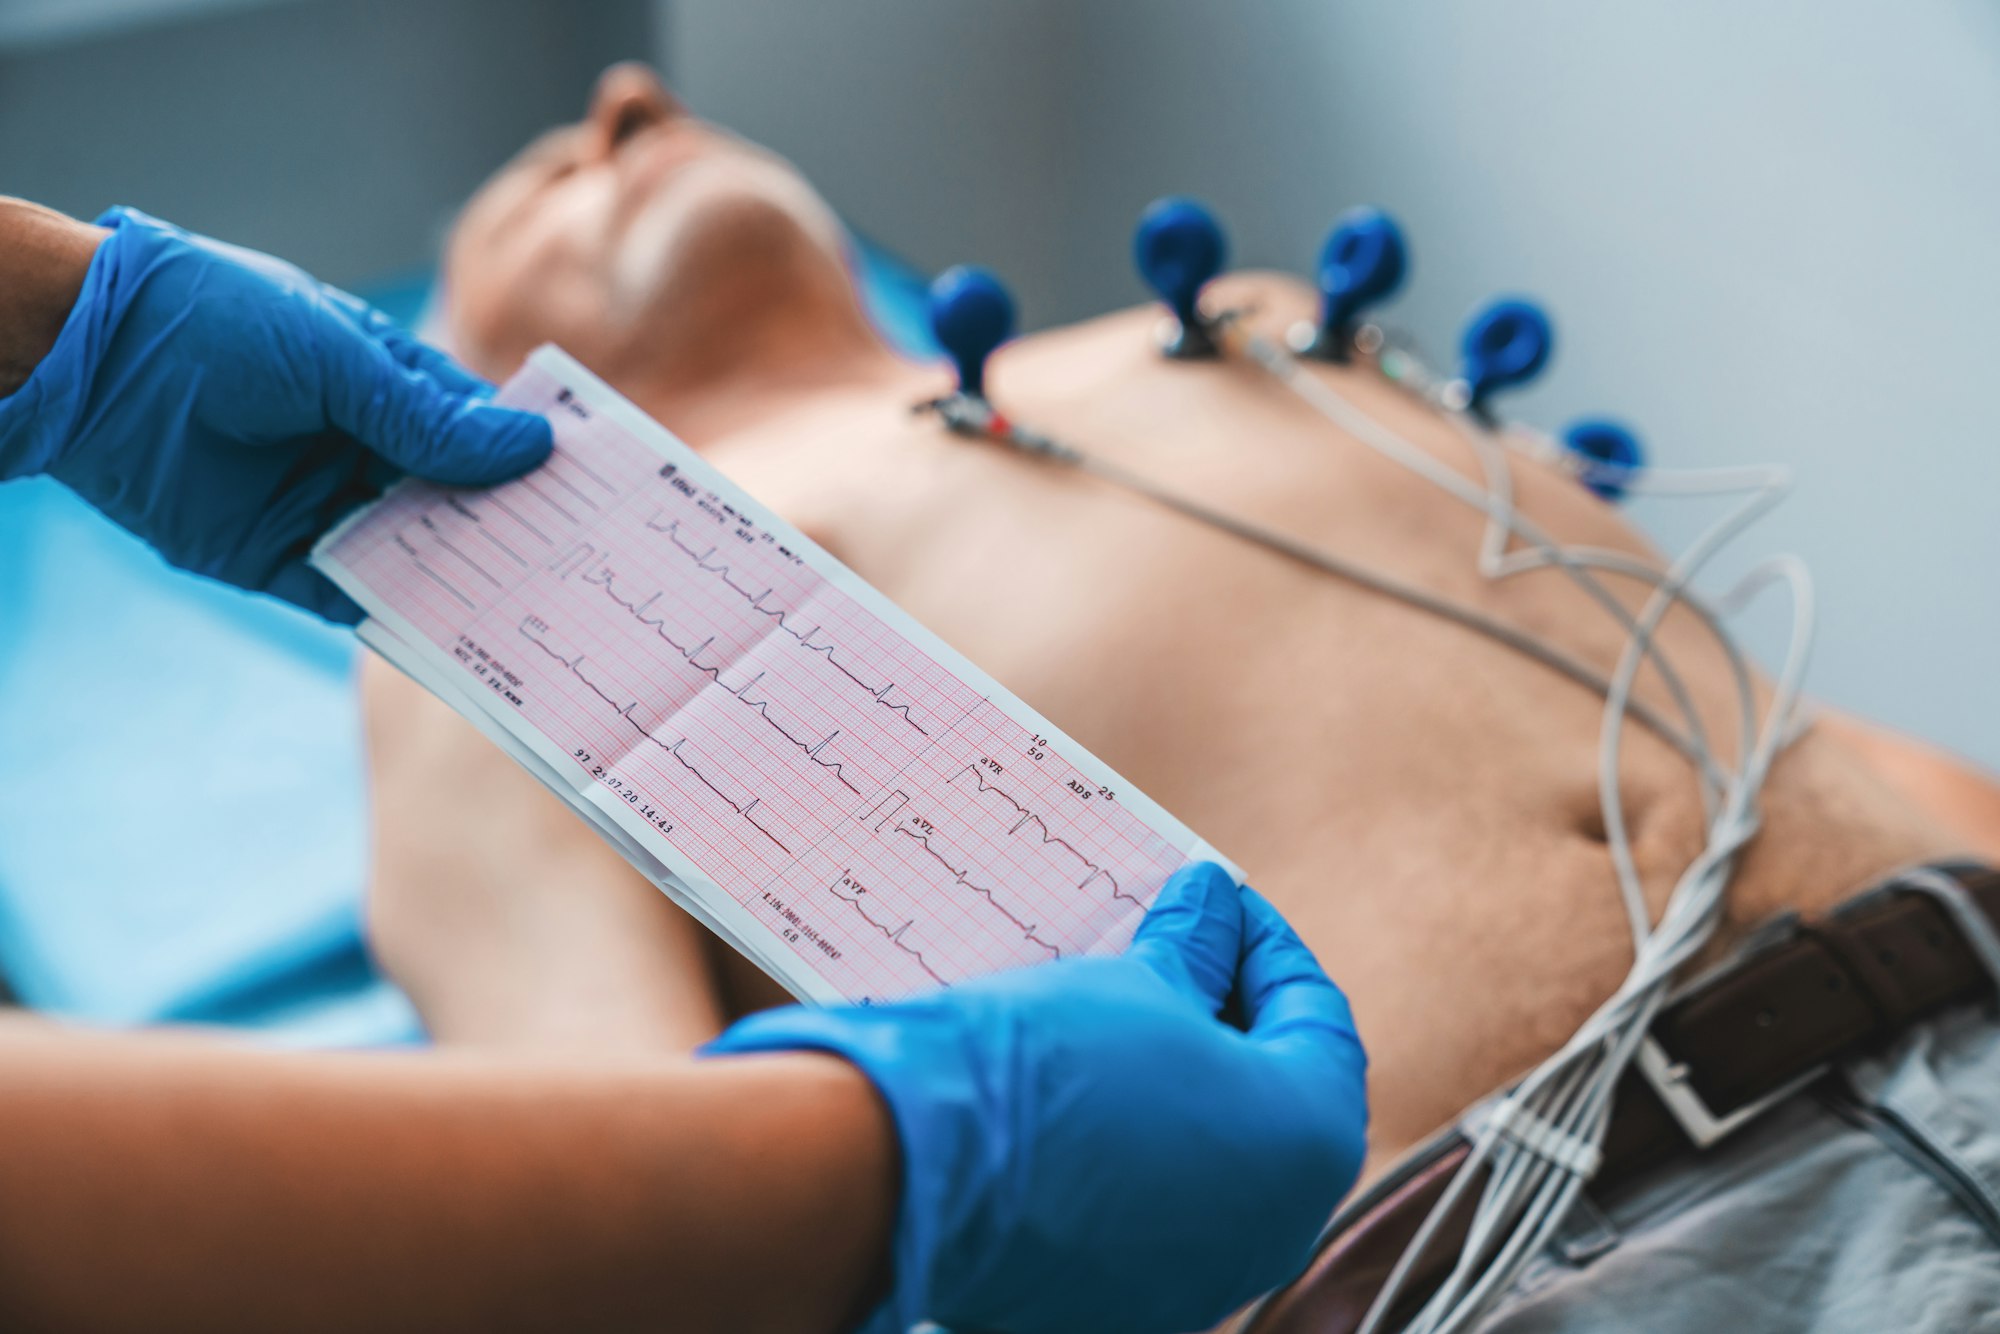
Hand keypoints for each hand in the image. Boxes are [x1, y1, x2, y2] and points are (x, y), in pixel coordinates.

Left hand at [0, 207, 551, 621]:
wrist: (95, 363)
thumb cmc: (219, 324)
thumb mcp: (338, 361)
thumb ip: (428, 420)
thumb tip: (532, 449)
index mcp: (386, 388)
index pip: (477, 431)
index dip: (529, 460)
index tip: (591, 493)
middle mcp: (365, 450)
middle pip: (455, 503)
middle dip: (508, 531)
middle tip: (580, 566)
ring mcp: (326, 508)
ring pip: (416, 556)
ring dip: (467, 582)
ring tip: (536, 611)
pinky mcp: (282, 562)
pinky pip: (355, 600)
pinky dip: (401, 620)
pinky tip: (456, 640)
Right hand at [704, 863, 1367, 1333]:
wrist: (922, 1172)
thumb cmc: (1048, 1070)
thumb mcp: (1137, 983)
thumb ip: (1195, 946)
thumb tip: (1211, 905)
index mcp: (1312, 1137)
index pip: (1316, 1015)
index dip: (1265, 944)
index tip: (1218, 902)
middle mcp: (1280, 1224)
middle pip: (1273, 1094)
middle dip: (1227, 1015)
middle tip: (1178, 952)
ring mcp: (1207, 1275)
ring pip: (1216, 1160)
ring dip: (1183, 1085)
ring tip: (1124, 1015)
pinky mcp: (1131, 1302)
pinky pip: (1155, 1211)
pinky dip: (1139, 1149)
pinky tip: (1089, 1095)